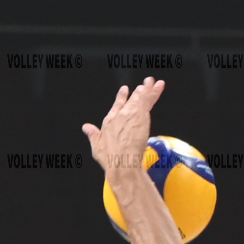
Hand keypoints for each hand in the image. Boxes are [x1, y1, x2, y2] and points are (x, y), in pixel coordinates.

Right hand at [82, 77, 165, 203]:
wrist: (122, 161)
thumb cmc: (110, 157)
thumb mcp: (96, 145)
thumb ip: (92, 134)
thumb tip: (86, 128)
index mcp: (110, 121)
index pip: (117, 105)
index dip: (121, 97)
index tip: (125, 90)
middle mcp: (121, 115)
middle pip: (131, 99)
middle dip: (138, 91)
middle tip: (144, 84)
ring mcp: (132, 114)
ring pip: (141, 98)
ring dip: (148, 89)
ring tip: (152, 82)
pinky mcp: (142, 116)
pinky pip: (148, 101)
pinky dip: (153, 93)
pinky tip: (157, 87)